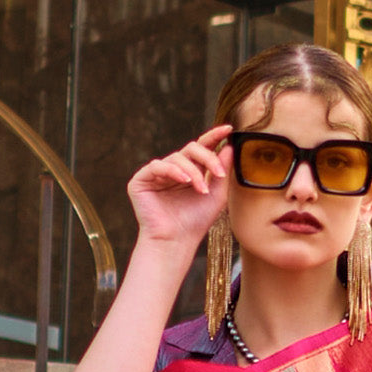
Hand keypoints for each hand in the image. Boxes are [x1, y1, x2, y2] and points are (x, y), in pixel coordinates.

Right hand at [127, 125, 232, 248]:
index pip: (201, 148)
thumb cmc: (195, 222)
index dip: (214, 136)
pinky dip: (172, 171)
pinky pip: (157, 166)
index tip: (228, 129)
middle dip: (207, 158)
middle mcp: (173, 169)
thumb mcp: (216, 196)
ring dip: (193, 172)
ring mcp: (157, 174)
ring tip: (202, 189)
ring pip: (177, 158)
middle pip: (191, 149)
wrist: (176, 242)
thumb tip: (229, 147)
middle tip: (219, 174)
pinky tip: (184, 180)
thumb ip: (222, 172)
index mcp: (191, 171)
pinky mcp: (141, 180)